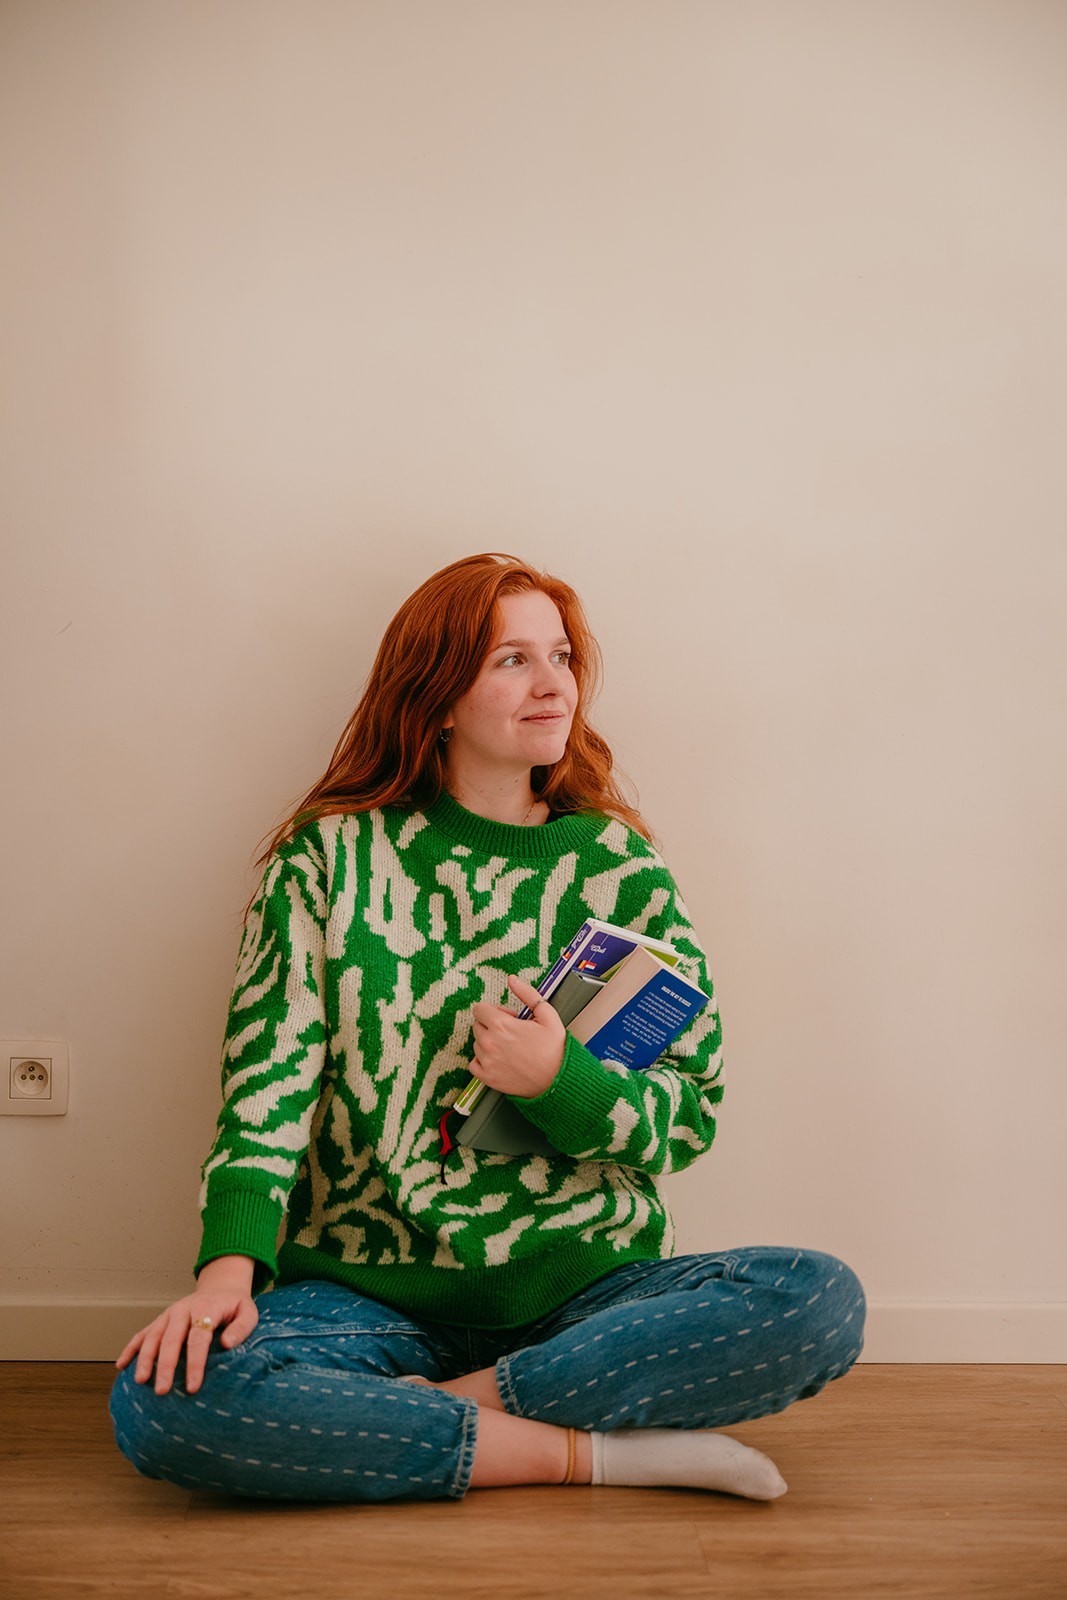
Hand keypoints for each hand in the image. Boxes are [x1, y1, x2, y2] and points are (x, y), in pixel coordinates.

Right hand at [115, 1255, 257, 1396]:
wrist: (220, 1287)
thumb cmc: (234, 1306)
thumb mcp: (248, 1312)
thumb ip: (242, 1328)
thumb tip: (227, 1344)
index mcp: (205, 1308)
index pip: (198, 1338)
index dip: (194, 1363)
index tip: (192, 1387)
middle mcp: (183, 1310)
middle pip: (171, 1339)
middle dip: (165, 1366)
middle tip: (162, 1391)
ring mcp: (168, 1315)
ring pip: (152, 1337)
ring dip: (144, 1358)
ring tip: (140, 1381)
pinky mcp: (160, 1320)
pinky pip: (141, 1334)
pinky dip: (130, 1348)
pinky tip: (121, 1366)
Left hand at [470, 974, 564, 1099]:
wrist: (557, 1080)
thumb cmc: (554, 1050)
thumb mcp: (547, 1015)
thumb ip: (527, 994)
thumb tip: (512, 979)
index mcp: (501, 1025)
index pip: (479, 1009)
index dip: (494, 1010)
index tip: (506, 1017)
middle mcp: (489, 1043)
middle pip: (477, 1025)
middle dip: (491, 1025)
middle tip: (511, 1032)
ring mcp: (487, 1061)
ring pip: (476, 1043)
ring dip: (488, 1042)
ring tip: (508, 1047)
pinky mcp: (487, 1078)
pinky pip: (473, 1064)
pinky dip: (482, 1061)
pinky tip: (498, 1060)